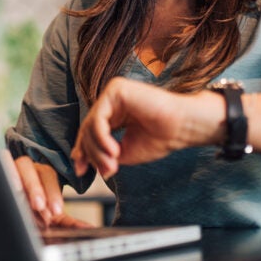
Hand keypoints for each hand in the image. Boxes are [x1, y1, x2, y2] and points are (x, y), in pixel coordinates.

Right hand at [12, 156, 90, 228]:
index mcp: (43, 175)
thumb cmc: (34, 214)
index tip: (56, 210)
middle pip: (35, 171)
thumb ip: (69, 223)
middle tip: (39, 206)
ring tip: (19, 194)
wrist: (11, 212)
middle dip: (37, 188)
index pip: (49, 177)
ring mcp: (12, 168)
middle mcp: (29, 168)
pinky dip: (5, 171)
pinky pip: (1, 163)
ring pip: (18, 165)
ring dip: (19, 180)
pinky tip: (7, 185)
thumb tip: (88, 229)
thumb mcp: (50, 218)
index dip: (53, 193)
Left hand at [71, 77, 198, 178]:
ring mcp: (113, 93)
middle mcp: (112, 101)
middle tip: (106, 171)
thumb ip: (101, 153)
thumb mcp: (124, 152)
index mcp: (115, 113)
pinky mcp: (116, 90)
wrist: (182, 128)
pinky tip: (114, 150)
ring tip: (112, 164)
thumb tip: (78, 161)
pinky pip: (99, 117)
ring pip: (91, 124)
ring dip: (98, 149)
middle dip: (92, 154)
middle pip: (88, 129)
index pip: (90, 131)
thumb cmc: (160, 139)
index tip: (80, 171)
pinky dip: (101, 137)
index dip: (83, 151)